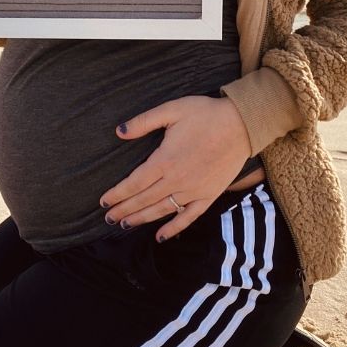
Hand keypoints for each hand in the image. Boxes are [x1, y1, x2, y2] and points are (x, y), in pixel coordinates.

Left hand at [99, 95, 251, 241]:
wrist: (242, 124)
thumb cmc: (206, 114)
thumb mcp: (172, 109)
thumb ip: (144, 121)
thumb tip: (119, 132)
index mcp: (165, 160)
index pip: (134, 183)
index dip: (117, 194)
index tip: (103, 202)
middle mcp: (176, 180)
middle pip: (144, 199)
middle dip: (124, 210)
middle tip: (109, 218)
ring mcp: (193, 190)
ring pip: (162, 210)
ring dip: (142, 218)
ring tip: (126, 224)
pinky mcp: (208, 195)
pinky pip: (188, 217)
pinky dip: (173, 227)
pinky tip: (161, 236)